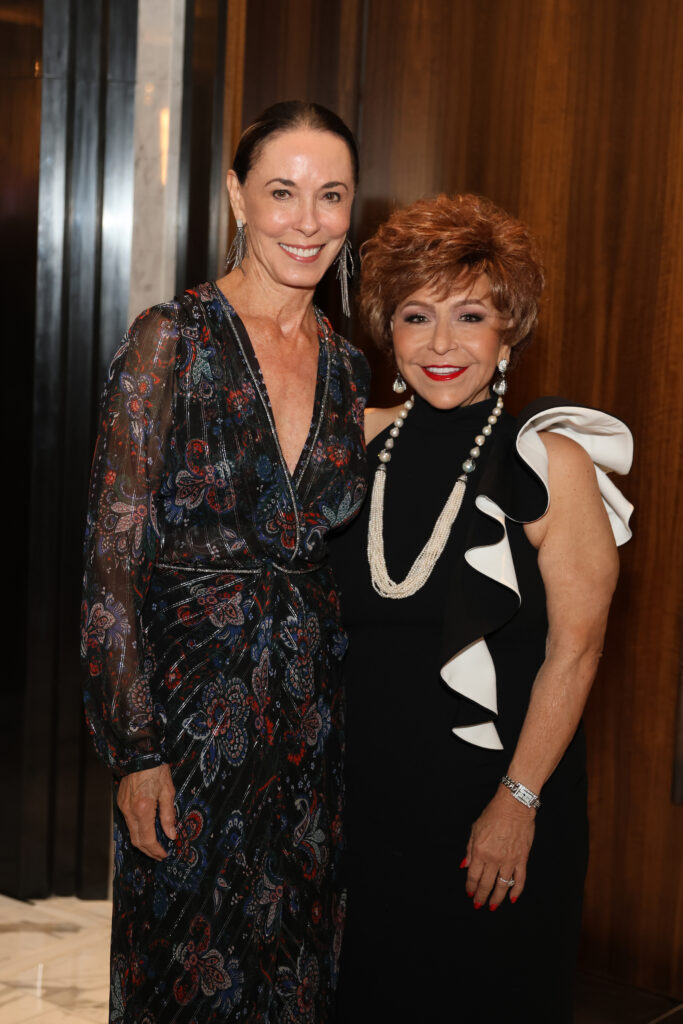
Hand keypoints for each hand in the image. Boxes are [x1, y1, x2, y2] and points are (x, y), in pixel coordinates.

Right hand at [117, 763, 176, 859]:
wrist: (140, 754)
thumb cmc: (156, 770)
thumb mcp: (168, 791)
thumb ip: (169, 815)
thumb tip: (172, 835)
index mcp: (143, 809)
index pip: (148, 839)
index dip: (156, 850)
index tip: (165, 854)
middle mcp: (130, 811)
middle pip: (136, 840)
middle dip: (148, 851)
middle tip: (159, 855)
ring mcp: (123, 807)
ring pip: (131, 832)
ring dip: (142, 842)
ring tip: (155, 845)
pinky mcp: (121, 802)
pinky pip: (128, 822)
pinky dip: (137, 830)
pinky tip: (146, 829)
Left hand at [462, 787, 535, 908]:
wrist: (514, 806)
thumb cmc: (493, 814)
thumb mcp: (475, 829)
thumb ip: (469, 850)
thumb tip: (464, 866)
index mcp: (480, 851)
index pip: (473, 876)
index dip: (470, 887)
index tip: (469, 894)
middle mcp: (494, 858)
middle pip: (486, 884)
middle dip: (481, 896)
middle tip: (478, 905)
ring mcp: (509, 860)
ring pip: (502, 885)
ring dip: (496, 898)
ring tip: (493, 906)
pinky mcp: (522, 859)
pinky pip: (520, 879)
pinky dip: (516, 890)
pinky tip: (512, 899)